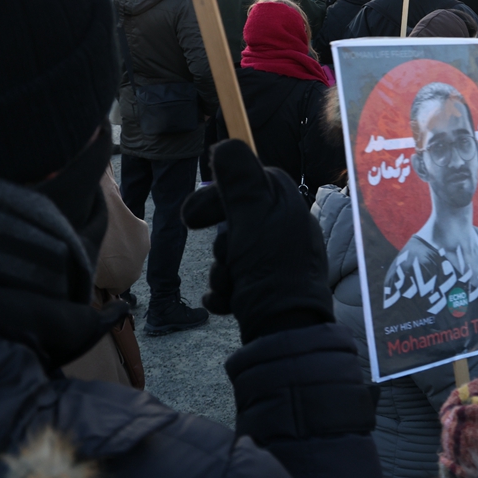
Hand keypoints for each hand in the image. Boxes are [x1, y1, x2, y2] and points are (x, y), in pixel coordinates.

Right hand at [182, 139, 331, 343]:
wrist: (285, 334)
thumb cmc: (270, 270)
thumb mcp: (251, 217)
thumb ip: (238, 179)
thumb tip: (226, 143)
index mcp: (285, 204)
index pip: (246, 181)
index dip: (215, 196)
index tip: (191, 218)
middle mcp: (285, 228)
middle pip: (235, 220)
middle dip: (221, 242)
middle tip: (222, 255)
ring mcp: (279, 260)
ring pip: (233, 253)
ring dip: (223, 271)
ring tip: (232, 284)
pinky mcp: (270, 288)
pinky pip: (237, 281)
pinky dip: (228, 292)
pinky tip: (230, 302)